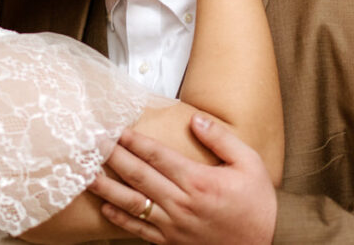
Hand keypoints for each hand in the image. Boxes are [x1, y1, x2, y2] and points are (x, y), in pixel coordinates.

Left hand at [89, 114, 277, 243]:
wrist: (266, 244)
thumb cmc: (257, 204)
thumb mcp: (249, 163)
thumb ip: (221, 139)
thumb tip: (195, 120)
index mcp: (199, 181)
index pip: (158, 155)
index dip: (134, 141)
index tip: (117, 129)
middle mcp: (181, 203)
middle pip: (139, 175)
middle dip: (113, 156)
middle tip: (94, 143)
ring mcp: (174, 225)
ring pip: (133, 203)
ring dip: (108, 187)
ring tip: (87, 174)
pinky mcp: (171, 242)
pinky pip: (140, 230)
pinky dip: (120, 219)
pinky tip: (106, 206)